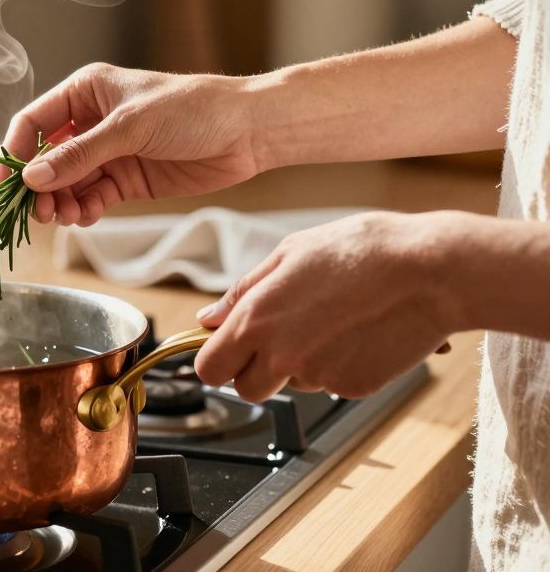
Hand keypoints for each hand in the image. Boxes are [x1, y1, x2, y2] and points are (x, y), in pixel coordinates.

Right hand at [0, 64, 264, 225]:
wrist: (248, 131)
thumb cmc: (192, 110)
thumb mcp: (130, 128)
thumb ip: (80, 155)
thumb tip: (32, 179)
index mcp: (85, 92)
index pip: (32, 123)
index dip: (14, 156)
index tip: (3, 190)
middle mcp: (90, 121)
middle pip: (45, 159)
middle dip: (38, 188)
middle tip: (39, 214)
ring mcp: (107, 152)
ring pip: (66, 183)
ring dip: (60, 202)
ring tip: (65, 217)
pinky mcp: (126, 178)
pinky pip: (91, 197)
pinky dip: (83, 209)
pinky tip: (85, 217)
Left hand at [192, 211, 458, 401]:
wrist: (432, 270)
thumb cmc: (362, 250)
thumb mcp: (290, 253)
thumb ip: (242, 292)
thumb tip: (208, 319)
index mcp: (256, 321)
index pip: (209, 369)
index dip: (217, 358)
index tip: (230, 345)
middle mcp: (282, 357)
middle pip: (247, 389)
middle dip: (256, 370)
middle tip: (282, 337)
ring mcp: (320, 377)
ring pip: (293, 384)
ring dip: (302, 363)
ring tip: (335, 319)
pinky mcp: (355, 388)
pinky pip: (333, 383)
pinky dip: (340, 364)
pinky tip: (360, 331)